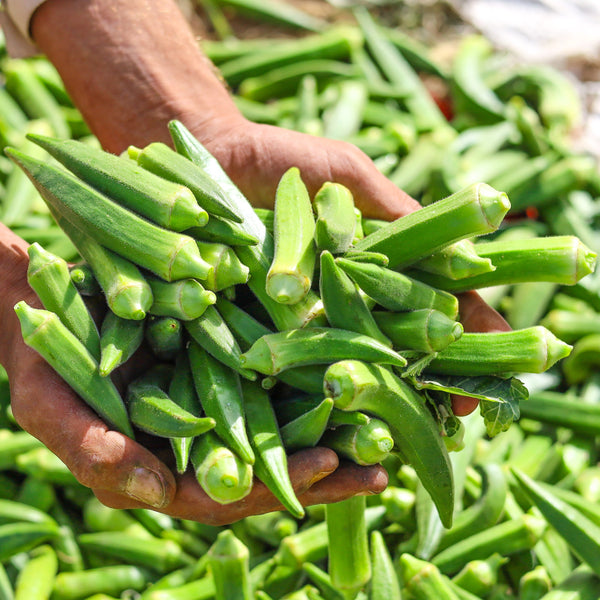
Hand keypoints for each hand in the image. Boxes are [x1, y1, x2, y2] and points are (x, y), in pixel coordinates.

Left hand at [195, 118, 511, 415]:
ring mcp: (303, 321)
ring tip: (413, 433)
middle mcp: (343, 300)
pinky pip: (292, 369)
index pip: (434, 302)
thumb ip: (395, 208)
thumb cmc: (277, 158)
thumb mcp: (344, 173)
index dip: (470, 331)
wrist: (203, 164)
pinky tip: (341, 422)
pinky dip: (315, 394)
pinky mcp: (260, 332)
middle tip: (461, 416)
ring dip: (384, 398)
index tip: (499, 359)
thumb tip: (465, 252)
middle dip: (434, 379)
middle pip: (400, 345)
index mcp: (373, 264)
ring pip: (351, 365)